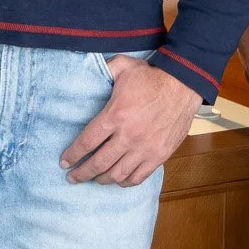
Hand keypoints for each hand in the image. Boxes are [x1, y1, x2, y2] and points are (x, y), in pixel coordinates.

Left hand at [61, 57, 201, 186]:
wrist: (184, 85)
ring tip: (94, 178)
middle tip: (72, 177)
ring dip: (102, 179)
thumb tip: (85, 71)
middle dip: (82, 173)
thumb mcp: (123, 66)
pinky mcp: (159, 155)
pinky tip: (117, 179)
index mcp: (115, 115)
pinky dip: (125, 182)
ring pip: (118, 174)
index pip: (87, 142)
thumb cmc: (152, 76)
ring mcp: (145, 148)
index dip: (73, 155)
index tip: (64, 162)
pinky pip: (138, 176)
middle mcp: (128, 136)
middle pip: (99, 163)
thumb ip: (103, 70)